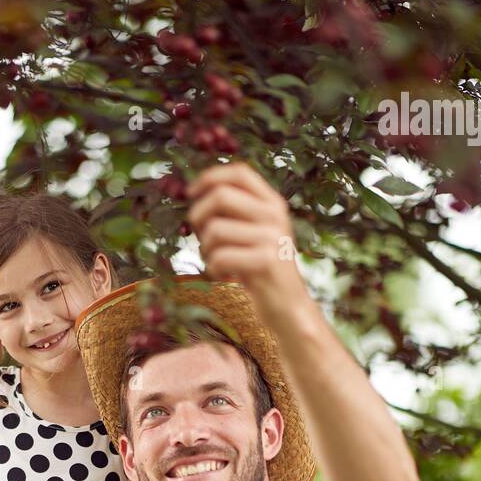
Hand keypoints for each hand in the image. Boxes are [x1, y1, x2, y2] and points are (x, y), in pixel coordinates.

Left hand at [185, 162, 307, 326]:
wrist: (289, 308)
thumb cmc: (260, 271)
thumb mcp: (252, 234)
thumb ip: (234, 212)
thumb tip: (194, 194)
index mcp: (272, 203)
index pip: (239, 172)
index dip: (210, 177)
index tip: (191, 192)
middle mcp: (275, 215)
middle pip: (221, 196)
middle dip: (199, 215)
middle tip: (199, 237)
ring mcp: (272, 237)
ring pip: (215, 230)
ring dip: (206, 250)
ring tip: (217, 262)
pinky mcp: (266, 261)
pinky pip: (220, 257)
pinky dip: (213, 269)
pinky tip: (223, 275)